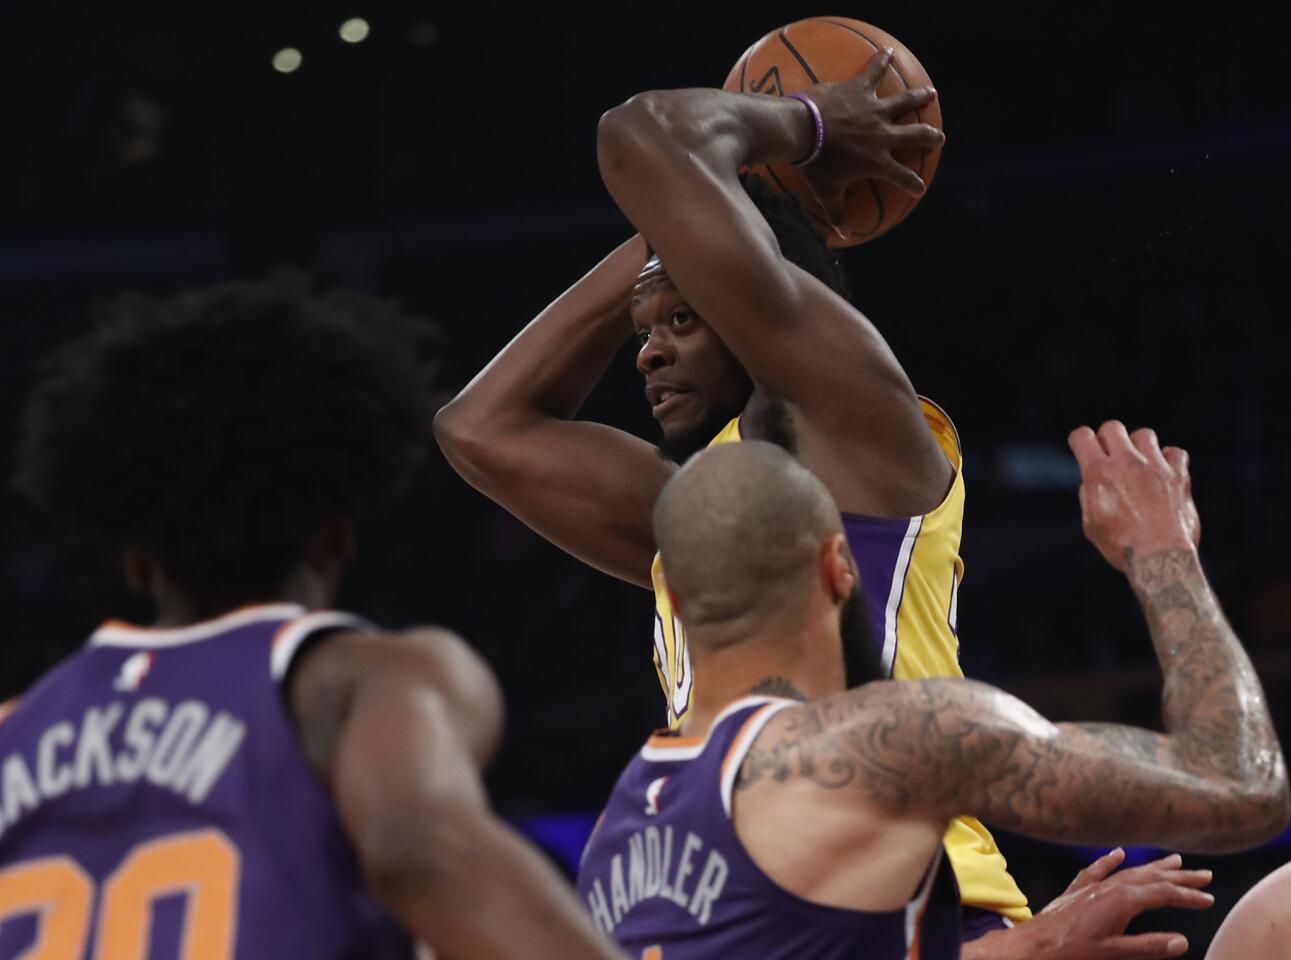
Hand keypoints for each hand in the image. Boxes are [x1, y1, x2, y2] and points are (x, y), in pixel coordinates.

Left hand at [797, 47, 943, 227]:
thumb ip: (836, 213)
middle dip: (930, 137)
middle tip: (939, 138)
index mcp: (877, 162)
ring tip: (932, 93)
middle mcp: (883, 135)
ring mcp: (874, 111)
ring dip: (920, 97)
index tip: (918, 188)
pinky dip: (882, 61)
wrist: (801, 131)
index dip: (913, 184)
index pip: (902, 177)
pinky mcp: (860, 90)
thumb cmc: (813, 165)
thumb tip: (842, 236)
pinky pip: (874, 72)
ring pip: (905, 102)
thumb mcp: (824, 192)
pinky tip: (888, 51)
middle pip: (915, 136)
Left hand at [965, 849, 1213, 959]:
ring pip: (1130, 871)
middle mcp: (1109, 887)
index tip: (1209, 899)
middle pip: (1151, 878)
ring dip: (1153, 867)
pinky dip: (1110, 861)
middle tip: (1204, 874)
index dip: (1188, 896)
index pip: (1163, 894)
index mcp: (1123, 901)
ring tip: (1175, 860)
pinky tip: (1118, 853)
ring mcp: (1092, 886)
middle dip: (1179, 876)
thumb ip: (1149, 946)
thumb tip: (1182, 942)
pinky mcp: (1076, 890)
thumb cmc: (1073, 951)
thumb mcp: (1115, 953)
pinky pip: (1097, 870)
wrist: (1034, 944)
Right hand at [1068, 421, 1200, 573]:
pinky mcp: (1179, 476)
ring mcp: (1155, 467)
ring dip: (1138, 447)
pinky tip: (1163, 474)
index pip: (1082, 436)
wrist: (1160, 560)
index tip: (1084, 450)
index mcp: (1098, 474)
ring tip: (1139, 466)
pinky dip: (1168, 460)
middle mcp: (1126, 463)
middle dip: (1108, 439)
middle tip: (1111, 458)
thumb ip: (1089, 495)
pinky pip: (1175, 453)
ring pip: (1144, 435)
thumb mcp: (1091, 524)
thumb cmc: (1121, 546)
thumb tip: (1092, 480)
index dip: (1080, 441)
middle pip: (1112, 427)